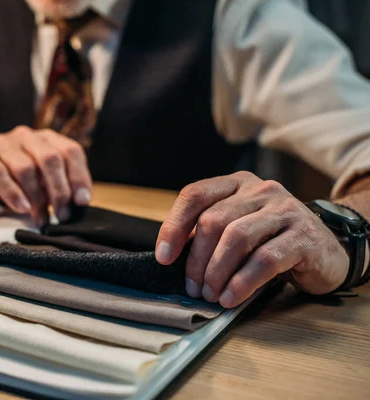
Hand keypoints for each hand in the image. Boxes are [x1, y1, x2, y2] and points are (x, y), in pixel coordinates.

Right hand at [0, 125, 91, 223]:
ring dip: (37, 198)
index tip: (81, 202)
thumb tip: (80, 203)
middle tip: (63, 215)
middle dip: (59, 190)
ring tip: (41, 219)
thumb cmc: (15, 186)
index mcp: (46, 139)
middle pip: (50, 158)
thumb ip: (60, 188)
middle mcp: (26, 136)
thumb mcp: (42, 185)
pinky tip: (22, 209)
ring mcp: (2, 143)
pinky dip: (13, 194)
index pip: (70, 151)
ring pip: (26, 168)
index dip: (79, 177)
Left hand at [155, 171, 348, 307]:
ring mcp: (285, 209)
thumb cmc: (271, 242)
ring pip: (237, 238)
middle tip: (193, 288)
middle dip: (197, 260)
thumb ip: (209, 235)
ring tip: (211, 295)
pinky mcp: (304, 236)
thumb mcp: (237, 229)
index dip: (173, 226)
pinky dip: (243, 282)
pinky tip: (231, 298)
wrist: (327, 251)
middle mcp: (260, 190)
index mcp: (237, 185)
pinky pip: (265, 259)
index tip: (164, 257)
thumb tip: (170, 258)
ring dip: (217, 272)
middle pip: (213, 220)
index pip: (195, 195)